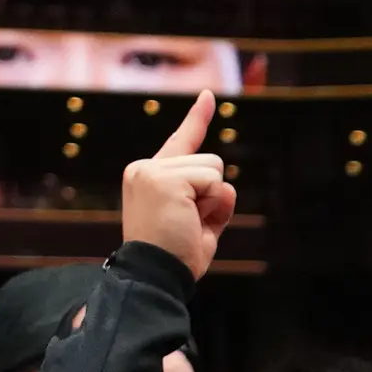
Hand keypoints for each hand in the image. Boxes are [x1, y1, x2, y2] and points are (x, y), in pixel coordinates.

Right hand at [122, 90, 235, 278]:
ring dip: (212, 200)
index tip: (210, 96)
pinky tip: (188, 218)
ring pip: (213, 169)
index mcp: (149, 176)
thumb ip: (213, 202)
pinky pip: (214, 180)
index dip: (197, 119)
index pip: (182, 142)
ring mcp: (152, 171)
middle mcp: (145, 168)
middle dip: (211, 196)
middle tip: (189, 224)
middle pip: (208, 162)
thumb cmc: (176, 257)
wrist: (157, 274)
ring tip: (187, 223)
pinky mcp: (164, 178)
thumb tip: (227, 186)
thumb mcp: (200, 225)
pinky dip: (211, 203)